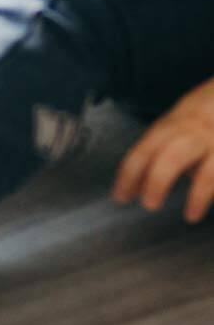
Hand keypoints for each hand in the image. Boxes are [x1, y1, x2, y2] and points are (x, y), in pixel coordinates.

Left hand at [113, 77, 213, 221]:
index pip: (146, 148)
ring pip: (208, 171)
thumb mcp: (183, 119)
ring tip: (189, 215)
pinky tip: (209, 208)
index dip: (131, 172)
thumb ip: (168, 145)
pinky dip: (212, 191)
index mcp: (175, 122)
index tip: (120, 196)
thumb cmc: (207, 109)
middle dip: (158, 180)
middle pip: (173, 155)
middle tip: (149, 204)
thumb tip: (144, 179)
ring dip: (198, 194)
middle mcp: (196, 130)